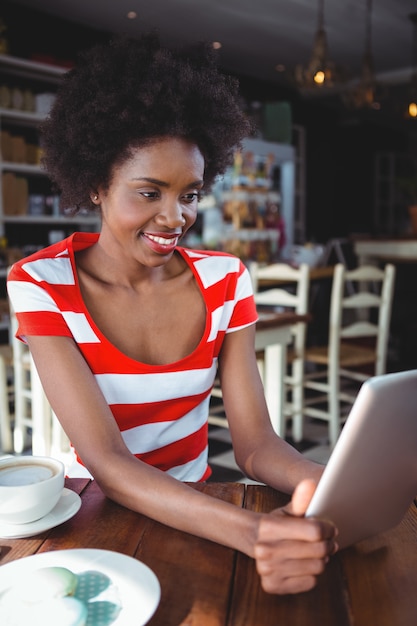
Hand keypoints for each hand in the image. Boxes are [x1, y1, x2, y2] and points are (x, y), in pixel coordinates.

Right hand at [254, 479, 337, 594]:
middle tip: (329, 542)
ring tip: (318, 553)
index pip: (314, 531)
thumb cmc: (277, 524)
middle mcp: (264, 550)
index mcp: (268, 526)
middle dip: (328, 545)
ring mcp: (267, 570)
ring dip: (322, 560)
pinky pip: (309, 583)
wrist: (254, 542)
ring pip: (316, 568)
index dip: (328, 529)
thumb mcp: (287, 510)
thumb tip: (310, 483)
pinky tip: (306, 565)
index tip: (330, 528)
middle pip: (318, 550)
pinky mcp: (272, 586)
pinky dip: (312, 574)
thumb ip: (301, 499)